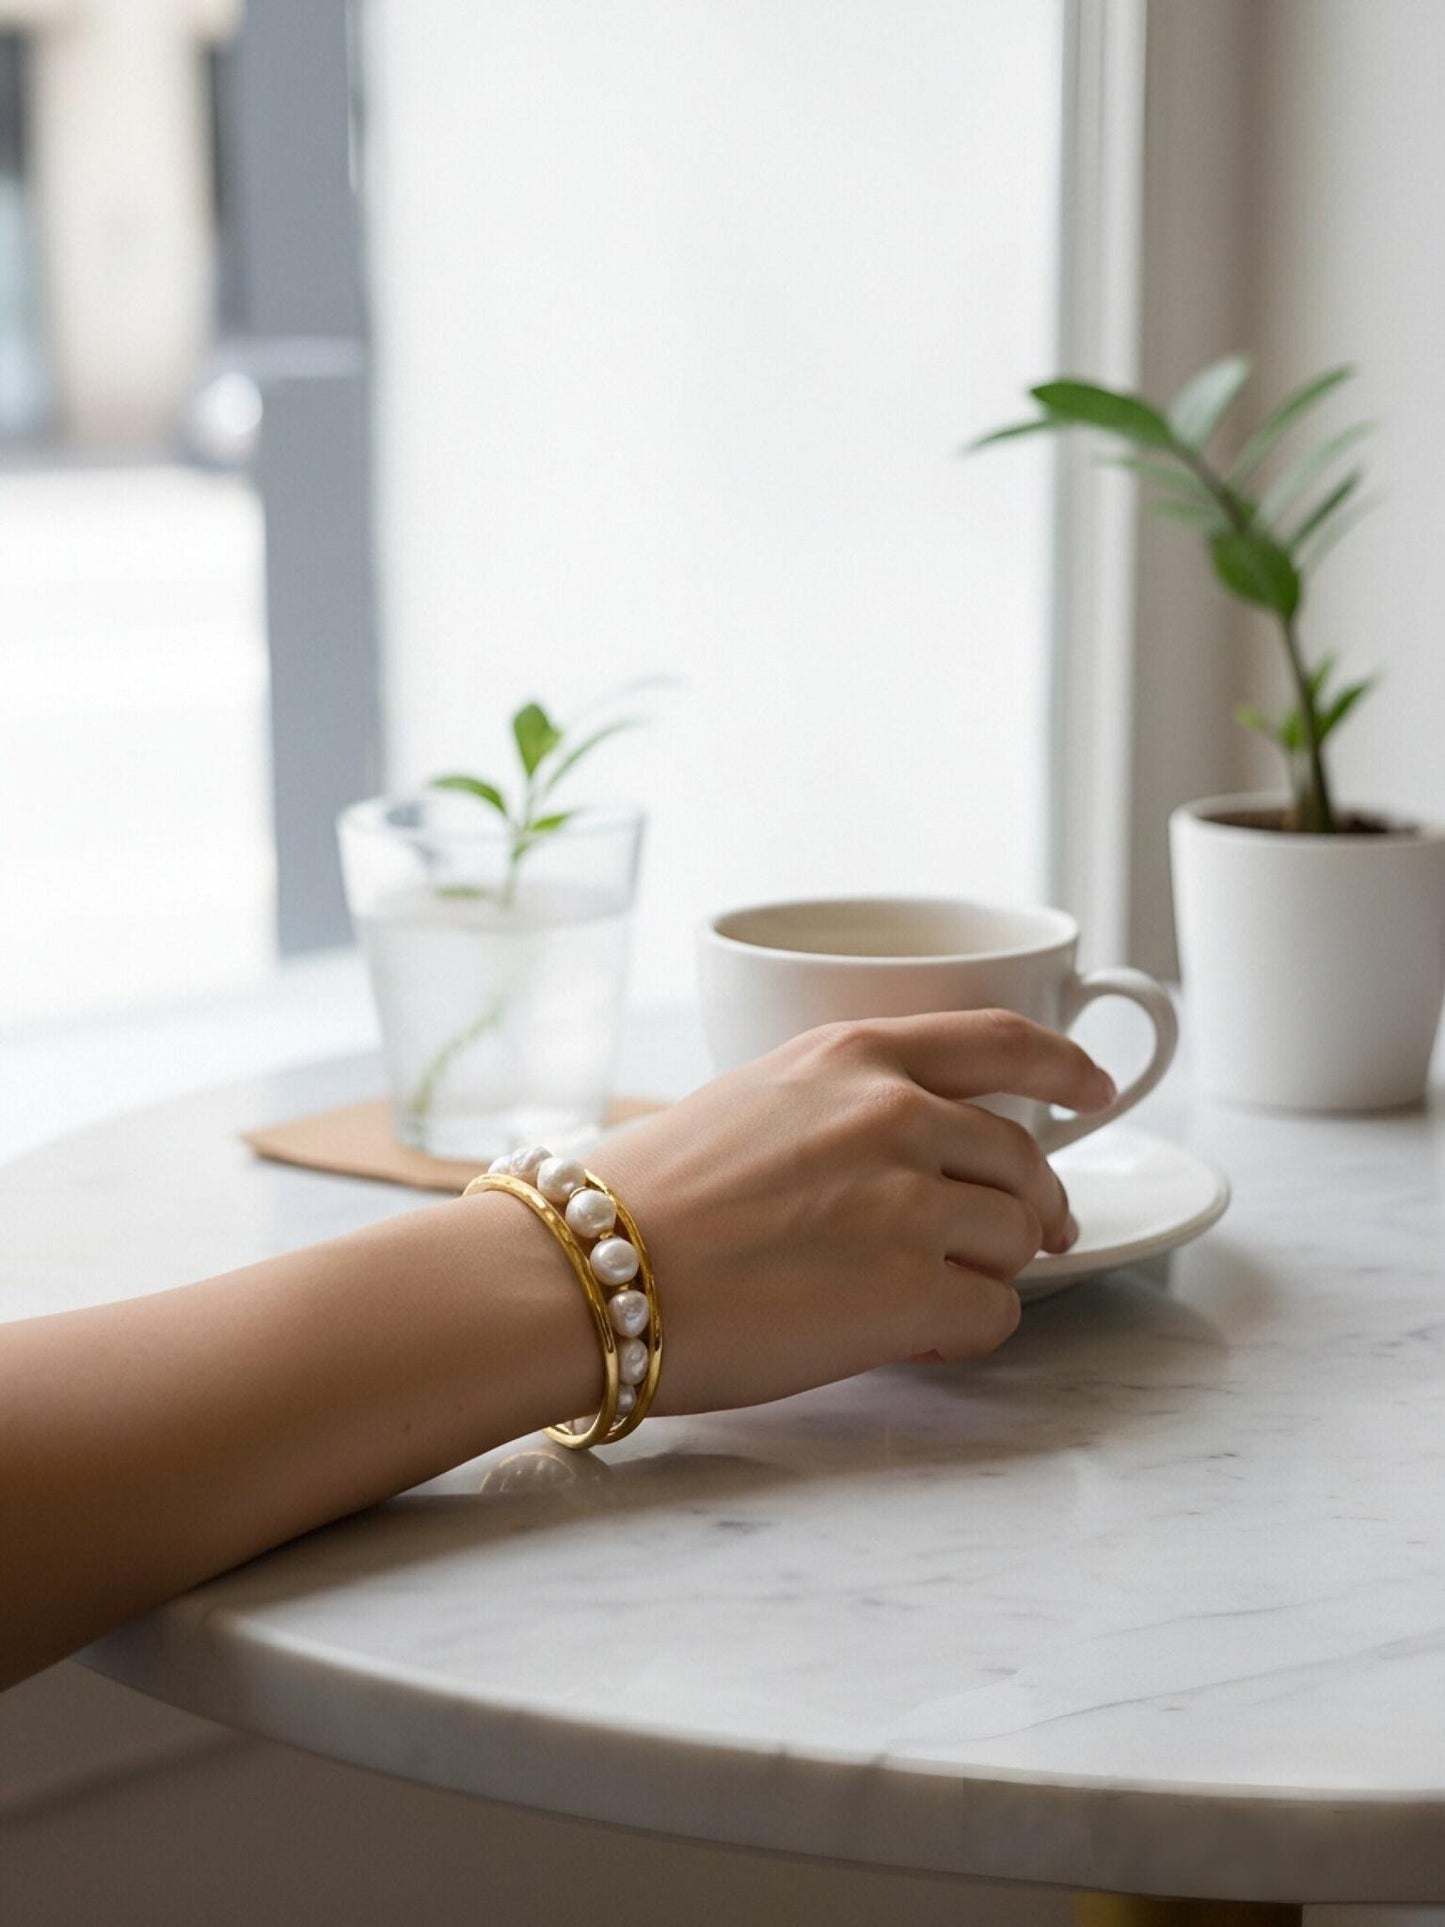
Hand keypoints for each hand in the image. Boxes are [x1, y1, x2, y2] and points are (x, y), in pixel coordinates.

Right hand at [594, 1011, 1114, 1415]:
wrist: (587, 1268)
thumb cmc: (644, 1195)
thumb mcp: (755, 1099)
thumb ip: (845, 1107)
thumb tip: (909, 1152)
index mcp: (856, 1055)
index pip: (1002, 1041)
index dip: (1063, 1067)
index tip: (1094, 1088)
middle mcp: (896, 1113)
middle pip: (1025, 1160)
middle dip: (1038, 1206)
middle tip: (1032, 1238)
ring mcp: (909, 1201)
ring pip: (1018, 1241)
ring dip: (988, 1273)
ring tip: (930, 1298)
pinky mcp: (908, 1290)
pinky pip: (994, 1315)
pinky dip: (968, 1334)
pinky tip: (916, 1338)